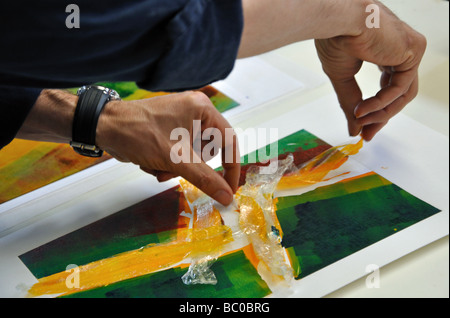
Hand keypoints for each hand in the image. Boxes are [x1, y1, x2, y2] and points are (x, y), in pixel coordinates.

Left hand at [96, 91, 239, 205]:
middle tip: (175, 171)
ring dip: (177, 168)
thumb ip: (205, 178)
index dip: (231, 168)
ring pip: (193, 156)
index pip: (229, 141)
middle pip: (209, 151)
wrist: (104, 128)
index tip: (229, 190)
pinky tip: (152, 163)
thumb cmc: (139, 134)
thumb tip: (227, 196)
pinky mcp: (169, 129)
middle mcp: (195, 111)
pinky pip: (180, 154)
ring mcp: (181, 120)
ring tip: (159, 168)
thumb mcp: (177, 159)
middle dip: (191, 167)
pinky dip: (169, 163)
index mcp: (202, 109)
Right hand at [315, 2, 425, 140]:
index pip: (388, 86)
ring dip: (381, 113)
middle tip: (366, 134)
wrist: (338, 21)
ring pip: (403, 94)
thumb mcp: (342, 78)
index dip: (376, 110)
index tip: (362, 127)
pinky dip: (381, 103)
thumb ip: (351, 103)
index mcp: (385, 51)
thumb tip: (353, 129)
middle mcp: (400, 50)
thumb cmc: (335, 38)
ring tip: (360, 120)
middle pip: (399, 93)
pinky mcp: (413, 50)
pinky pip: (400, 89)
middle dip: (381, 117)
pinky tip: (363, 109)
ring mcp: (409, 49)